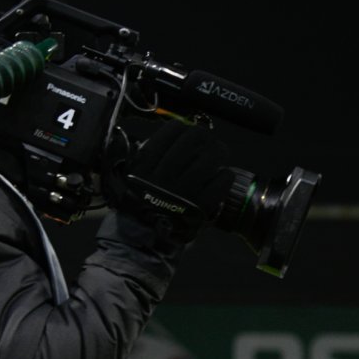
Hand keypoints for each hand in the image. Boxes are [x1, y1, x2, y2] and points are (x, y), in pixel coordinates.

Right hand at [120, 121, 229, 241]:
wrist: (145, 231)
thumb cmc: (141, 198)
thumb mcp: (133, 172)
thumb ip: (146, 152)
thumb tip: (172, 132)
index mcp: (146, 165)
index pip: (168, 133)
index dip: (181, 127)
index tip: (186, 129)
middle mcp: (164, 176)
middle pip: (191, 142)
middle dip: (203, 135)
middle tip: (208, 138)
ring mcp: (183, 191)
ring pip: (208, 161)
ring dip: (218, 151)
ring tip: (220, 151)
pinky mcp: (200, 206)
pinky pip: (219, 183)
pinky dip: (225, 175)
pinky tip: (224, 173)